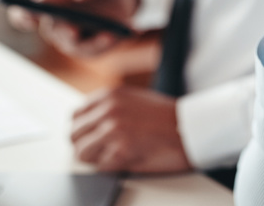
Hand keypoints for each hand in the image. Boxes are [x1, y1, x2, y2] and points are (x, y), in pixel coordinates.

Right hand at [7, 0, 138, 57]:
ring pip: (77, 46)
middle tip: (73, 30)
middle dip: (63, 31)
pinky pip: (97, 50)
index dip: (22, 16)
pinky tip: (125, 31)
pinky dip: (111, 42)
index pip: (24, 14)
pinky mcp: (90, 48)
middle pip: (52, 33)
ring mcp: (72, 39)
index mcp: (48, 1)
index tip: (31, 15)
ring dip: (93, 42)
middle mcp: (56, 24)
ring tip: (111, 34)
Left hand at [70, 86, 189, 172]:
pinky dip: (109, 167)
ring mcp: (113, 130)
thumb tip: (88, 124)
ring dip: (95, 158)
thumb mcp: (132, 99)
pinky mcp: (121, 150)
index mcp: (109, 96)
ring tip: (113, 156)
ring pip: (82, 152)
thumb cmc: (165, 117)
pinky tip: (126, 160)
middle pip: (74, 135)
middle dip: (85, 145)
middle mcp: (108, 110)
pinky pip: (100, 166)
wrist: (190, 127)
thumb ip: (108, 107)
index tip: (89, 138)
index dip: (82, 131)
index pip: (75, 116)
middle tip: (100, 152)